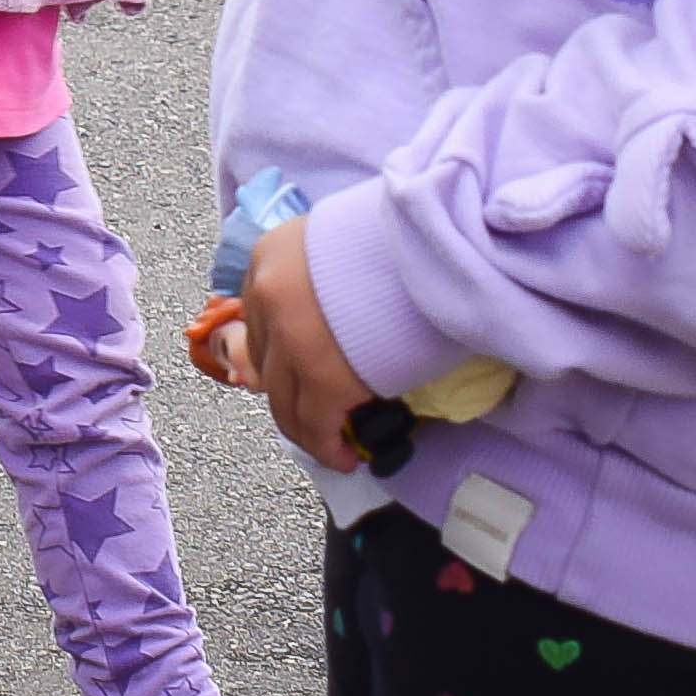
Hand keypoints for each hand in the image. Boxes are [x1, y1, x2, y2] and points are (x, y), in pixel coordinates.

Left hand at [233, 217, 386, 471]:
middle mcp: (267, 295)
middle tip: (318, 412)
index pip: (257, 320)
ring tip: (332, 446)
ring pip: (283, 401)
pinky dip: (327, 447)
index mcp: (268, 255)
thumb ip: (320, 274)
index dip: (280, 353)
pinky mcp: (323, 376)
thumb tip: (327, 318)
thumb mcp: (341, 240)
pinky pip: (316, 425)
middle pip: (266, 363)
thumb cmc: (403, 238)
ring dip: (306, 430)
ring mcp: (290, 337)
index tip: (300, 374)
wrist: (438, 241)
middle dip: (291, 392)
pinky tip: (345, 457)